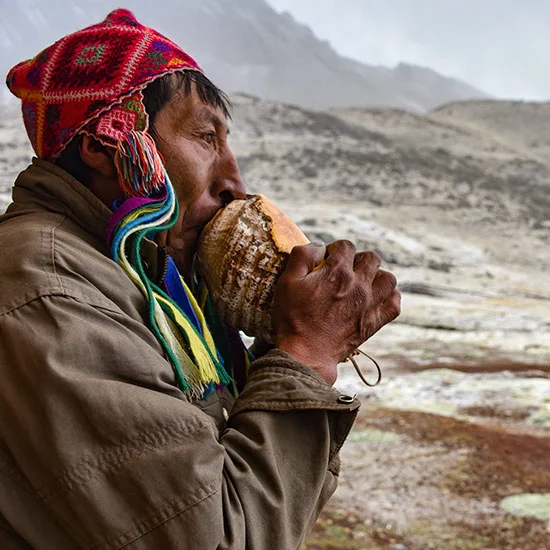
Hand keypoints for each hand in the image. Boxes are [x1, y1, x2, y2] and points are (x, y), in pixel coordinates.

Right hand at [272, 241, 400, 384]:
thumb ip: (302, 256)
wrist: (305, 354)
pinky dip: (390, 297)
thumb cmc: (292, 318)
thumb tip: (319, 246)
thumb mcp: (286, 281)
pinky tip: (376, 298)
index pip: (346, 246)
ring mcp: (369, 305)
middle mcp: (358, 285)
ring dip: (377, 276)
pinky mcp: (374, 323)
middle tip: (344, 271)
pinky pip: (395, 304)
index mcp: (337, 273)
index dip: (335, 249)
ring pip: (389, 278)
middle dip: (357, 259)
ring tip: (363, 283)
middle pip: (371, 258)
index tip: (326, 261)